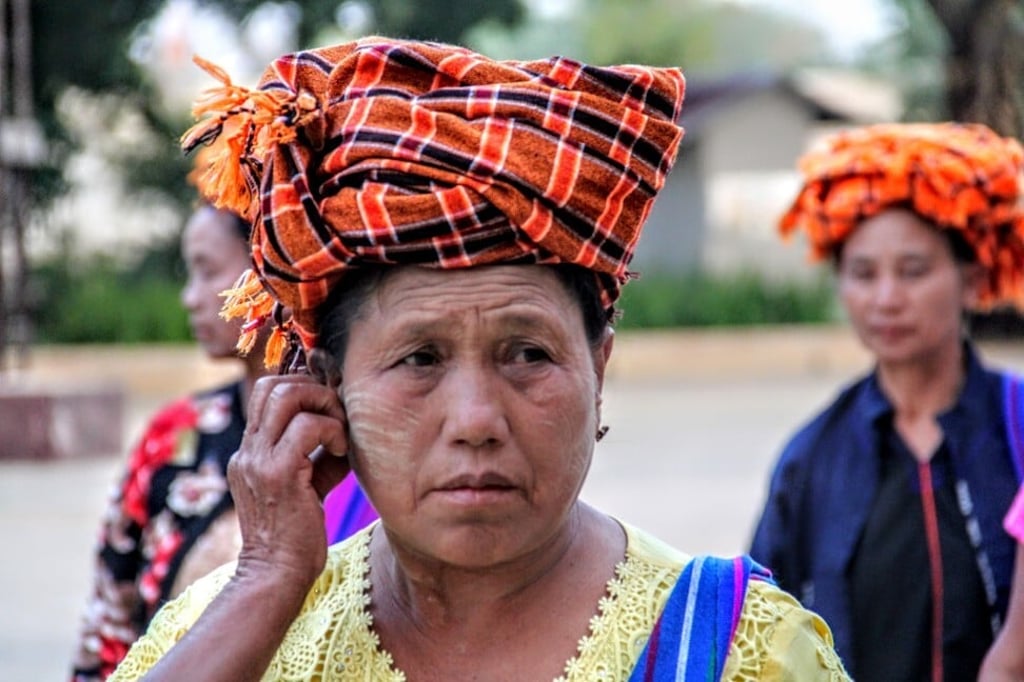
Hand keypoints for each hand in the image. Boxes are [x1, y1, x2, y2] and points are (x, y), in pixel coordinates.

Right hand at [228, 375, 350, 589]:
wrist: (276, 576)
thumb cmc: (298, 534)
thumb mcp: (308, 482)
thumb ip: (319, 452)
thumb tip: (346, 426)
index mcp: (250, 450)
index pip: (265, 391)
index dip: (303, 386)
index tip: (332, 407)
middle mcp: (248, 450)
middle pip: (272, 384)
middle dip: (314, 389)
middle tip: (338, 416)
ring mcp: (258, 459)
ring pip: (286, 395)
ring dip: (324, 404)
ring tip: (341, 432)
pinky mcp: (278, 473)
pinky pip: (308, 427)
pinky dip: (334, 430)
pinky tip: (344, 453)